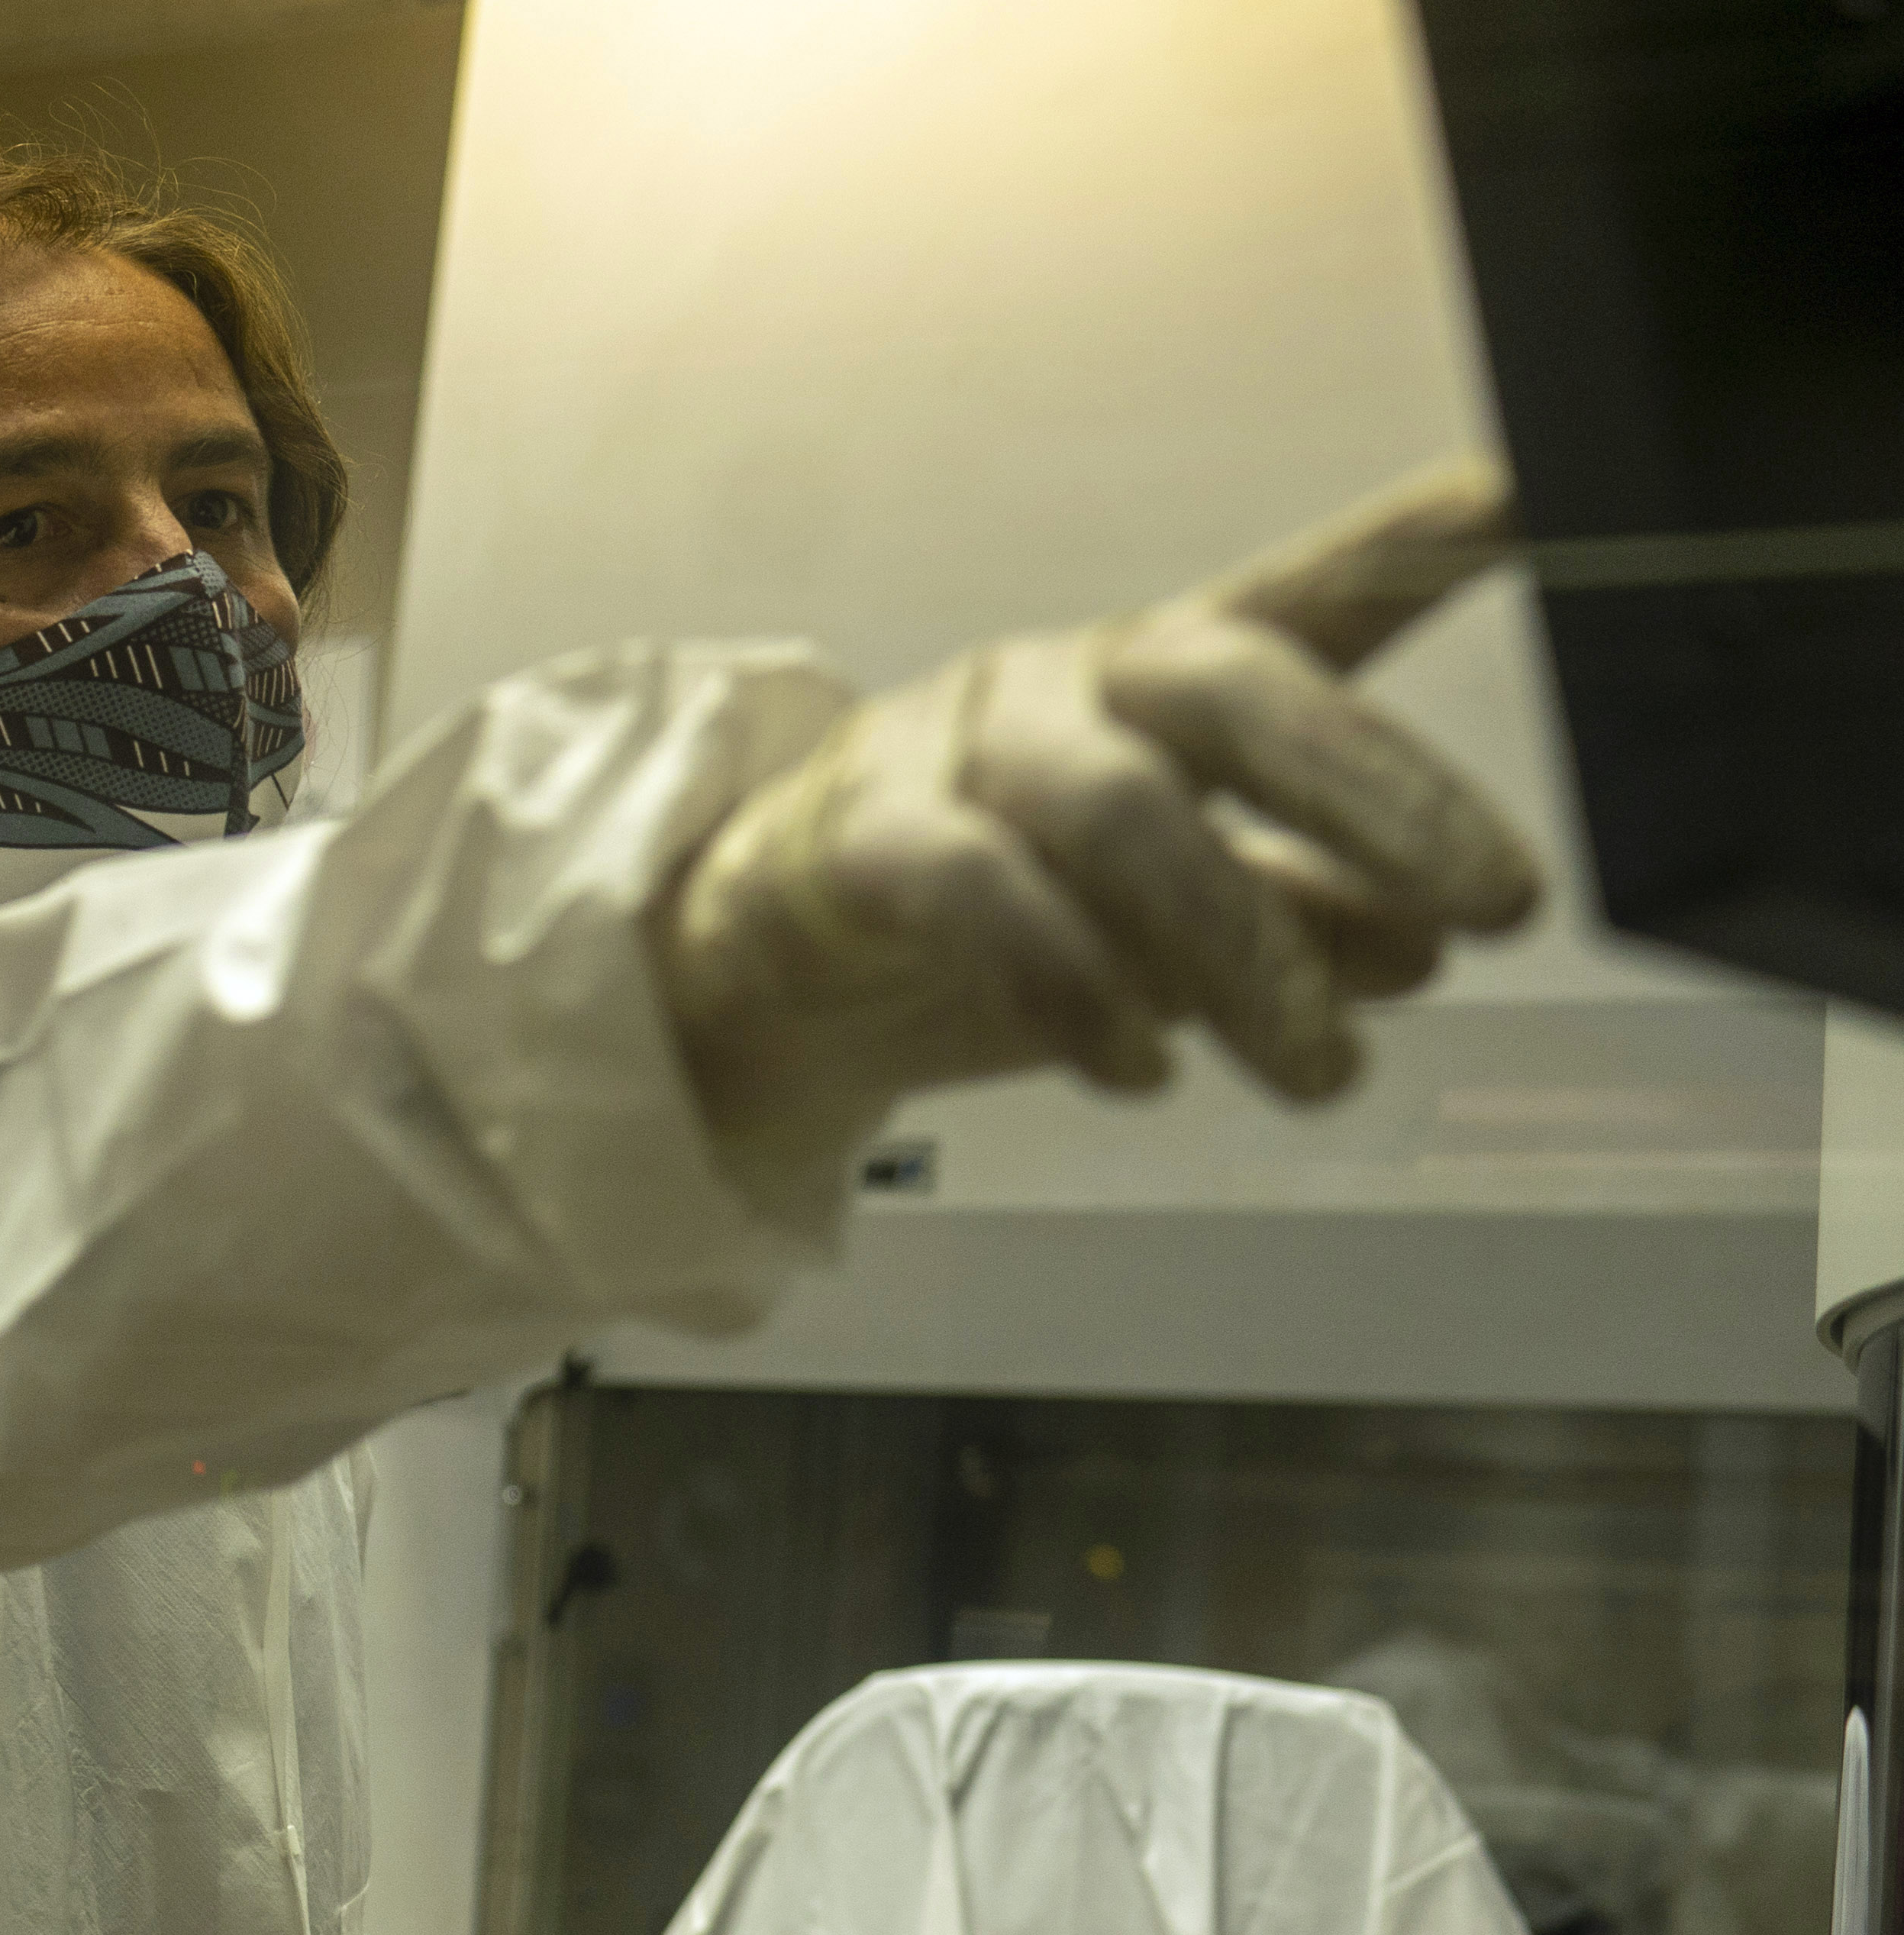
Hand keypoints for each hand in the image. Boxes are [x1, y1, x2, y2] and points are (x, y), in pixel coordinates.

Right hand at [653, 458, 1544, 1161]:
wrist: (764, 969)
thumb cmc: (991, 918)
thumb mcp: (1173, 930)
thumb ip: (1296, 921)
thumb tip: (1420, 949)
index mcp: (1168, 680)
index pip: (1309, 595)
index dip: (1417, 544)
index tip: (1534, 499)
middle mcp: (1075, 683)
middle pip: (1236, 688)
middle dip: (1383, 796)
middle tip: (1504, 906)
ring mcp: (959, 748)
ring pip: (1121, 811)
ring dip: (1241, 949)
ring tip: (1320, 1070)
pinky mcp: (862, 839)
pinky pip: (983, 896)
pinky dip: (1076, 989)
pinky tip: (1141, 1068)